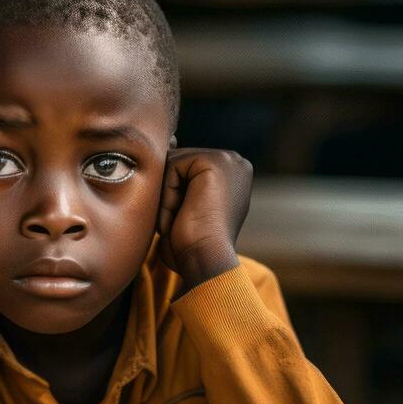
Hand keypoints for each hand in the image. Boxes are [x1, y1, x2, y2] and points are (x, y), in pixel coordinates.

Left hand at [157, 148, 251, 289]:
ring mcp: (228, 159)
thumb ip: (181, 175)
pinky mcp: (215, 161)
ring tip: (184, 218)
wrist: (205, 261)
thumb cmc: (192, 246)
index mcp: (233, 173)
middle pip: (176, 160)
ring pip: (171, 162)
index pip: (184, 167)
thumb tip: (170, 142)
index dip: (172, 193)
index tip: (187, 219)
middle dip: (169, 193)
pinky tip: (183, 213)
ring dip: (167, 196)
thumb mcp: (187, 205)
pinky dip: (168, 194)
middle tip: (185, 221)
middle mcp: (235, 162)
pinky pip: (171, 166)